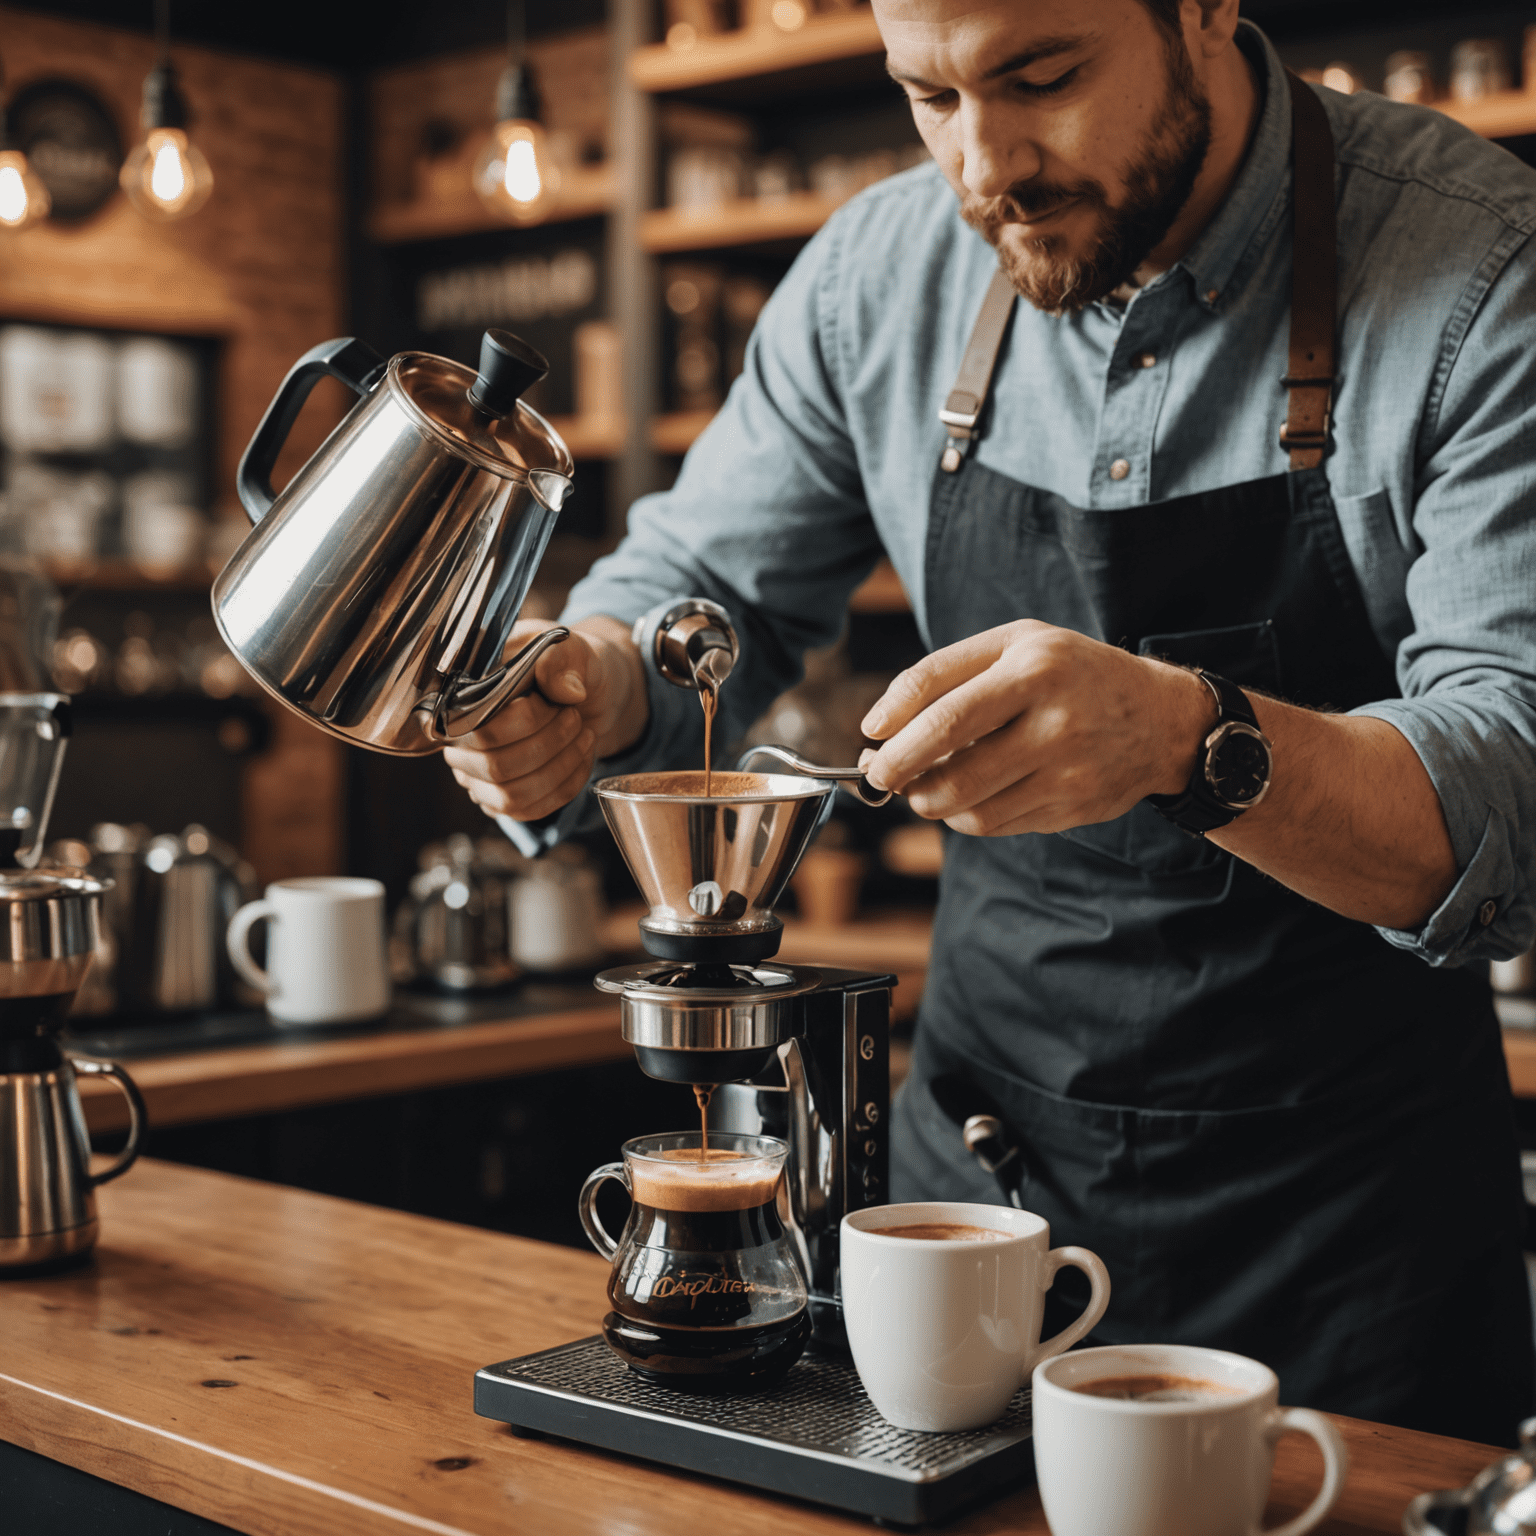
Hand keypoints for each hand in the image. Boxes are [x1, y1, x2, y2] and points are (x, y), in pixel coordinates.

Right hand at [443, 616, 646, 822]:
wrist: (590, 689)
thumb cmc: (570, 666)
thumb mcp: (572, 648)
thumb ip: (563, 659)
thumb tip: (567, 690)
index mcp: (465, 696)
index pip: (481, 730)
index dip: (526, 723)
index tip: (560, 704)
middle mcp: (462, 739)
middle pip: (496, 768)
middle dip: (550, 746)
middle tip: (576, 719)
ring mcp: (478, 774)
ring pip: (512, 797)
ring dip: (560, 769)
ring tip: (584, 737)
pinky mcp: (502, 797)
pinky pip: (529, 811)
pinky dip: (565, 787)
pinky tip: (581, 759)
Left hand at [857, 621, 1212, 836]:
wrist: (1161, 719)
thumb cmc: (1070, 674)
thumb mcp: (1016, 645)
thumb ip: (945, 674)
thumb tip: (879, 727)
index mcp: (1035, 669)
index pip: (947, 706)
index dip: (897, 726)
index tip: (870, 735)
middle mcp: (1055, 721)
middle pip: (953, 762)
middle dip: (899, 774)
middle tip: (879, 775)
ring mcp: (1067, 770)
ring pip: (969, 804)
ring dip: (927, 800)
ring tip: (921, 784)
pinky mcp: (1071, 808)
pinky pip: (994, 824)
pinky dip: (963, 816)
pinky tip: (966, 795)